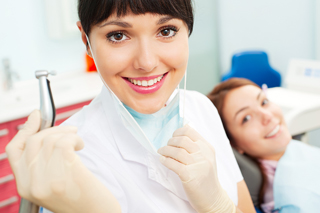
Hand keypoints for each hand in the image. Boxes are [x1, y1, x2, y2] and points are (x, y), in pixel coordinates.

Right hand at [6, 110, 120, 212]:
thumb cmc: (80, 200)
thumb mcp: (52, 185)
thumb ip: (42, 164)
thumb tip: (41, 132)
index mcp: (25, 187)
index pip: (14, 151)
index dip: (25, 130)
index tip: (36, 117)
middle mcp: (32, 184)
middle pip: (32, 142)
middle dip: (53, 130)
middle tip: (69, 130)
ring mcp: (48, 180)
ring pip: (49, 140)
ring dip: (66, 133)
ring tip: (77, 140)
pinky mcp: (67, 173)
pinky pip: (64, 142)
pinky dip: (74, 138)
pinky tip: (80, 146)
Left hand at [158, 125, 234, 212]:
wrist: (213, 198)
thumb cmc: (206, 177)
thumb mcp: (206, 157)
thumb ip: (196, 145)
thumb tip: (183, 129)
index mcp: (207, 148)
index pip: (190, 132)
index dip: (178, 132)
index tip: (173, 136)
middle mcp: (204, 154)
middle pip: (182, 140)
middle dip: (170, 141)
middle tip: (166, 146)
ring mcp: (197, 165)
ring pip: (176, 151)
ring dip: (165, 150)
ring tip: (161, 152)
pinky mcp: (190, 176)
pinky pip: (173, 164)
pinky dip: (165, 160)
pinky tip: (162, 160)